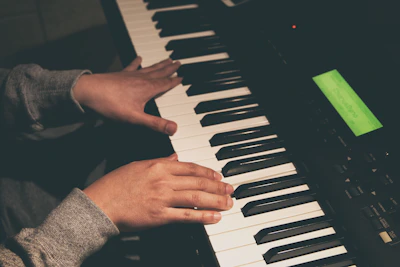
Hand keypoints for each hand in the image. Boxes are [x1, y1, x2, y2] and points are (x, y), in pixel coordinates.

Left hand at [73, 57, 181, 134]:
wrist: (88, 92)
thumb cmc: (110, 105)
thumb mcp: (135, 118)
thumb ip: (155, 124)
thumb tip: (174, 129)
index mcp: (147, 89)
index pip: (165, 84)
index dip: (174, 81)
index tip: (182, 76)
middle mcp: (141, 79)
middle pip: (159, 72)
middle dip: (169, 68)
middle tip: (177, 62)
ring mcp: (130, 76)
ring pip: (149, 68)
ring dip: (158, 64)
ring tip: (166, 59)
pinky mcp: (120, 75)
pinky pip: (132, 67)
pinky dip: (136, 62)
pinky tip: (139, 58)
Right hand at [83, 154, 233, 231]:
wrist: (100, 204)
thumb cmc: (115, 185)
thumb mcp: (137, 166)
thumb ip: (159, 161)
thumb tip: (175, 157)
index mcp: (158, 166)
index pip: (190, 167)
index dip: (207, 172)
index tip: (218, 176)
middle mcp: (163, 180)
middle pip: (197, 181)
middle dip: (217, 186)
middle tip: (230, 189)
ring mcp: (162, 198)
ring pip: (196, 197)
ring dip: (216, 200)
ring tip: (228, 202)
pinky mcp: (160, 216)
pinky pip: (186, 216)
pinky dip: (203, 216)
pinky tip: (215, 216)